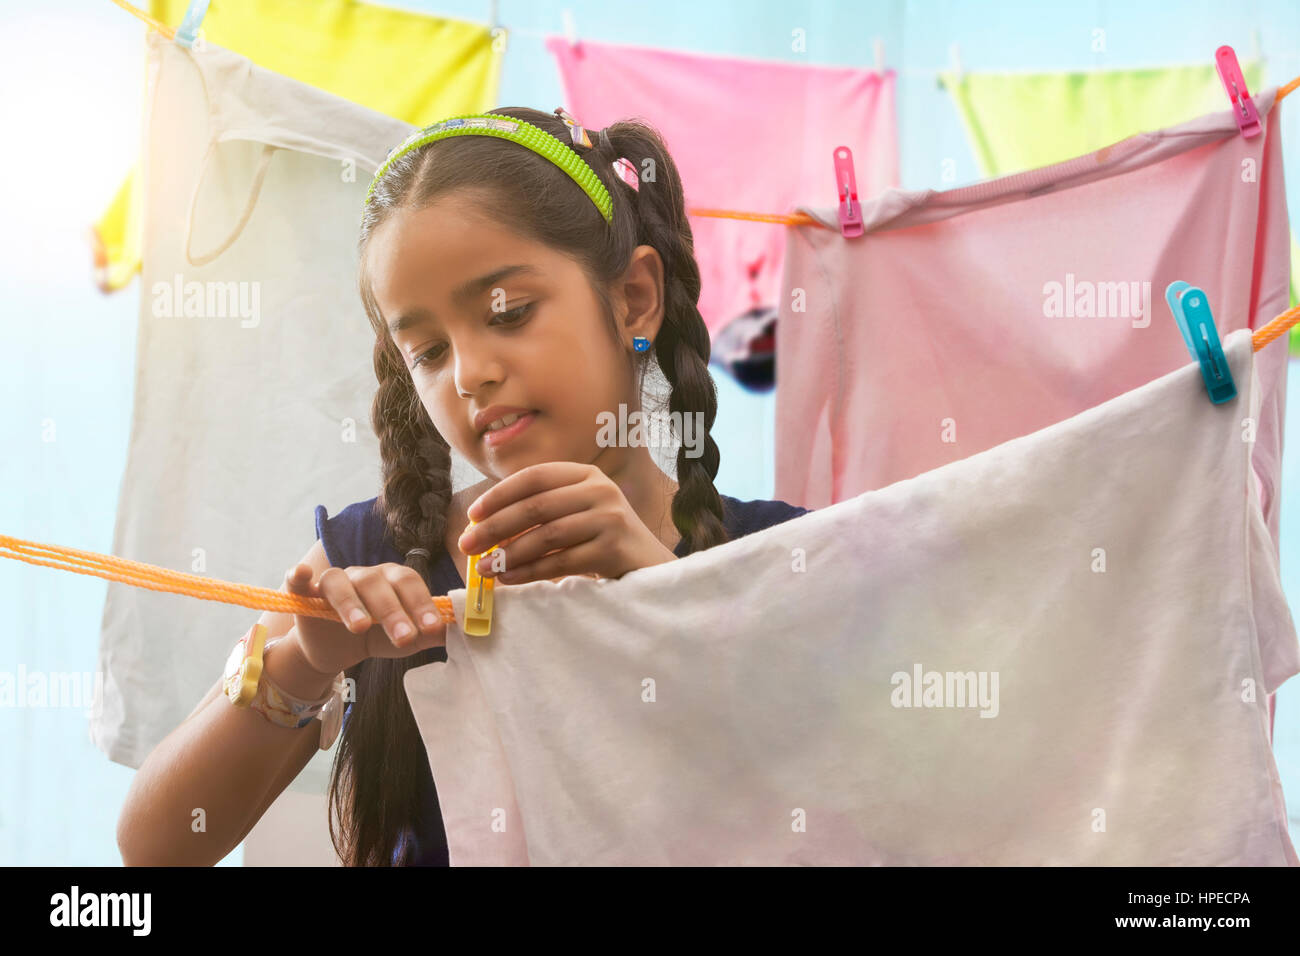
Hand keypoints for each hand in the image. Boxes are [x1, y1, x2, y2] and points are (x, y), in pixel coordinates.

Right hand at [284, 562, 447, 675]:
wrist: (338, 649)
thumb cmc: (377, 637)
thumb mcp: (406, 639)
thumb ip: (430, 633)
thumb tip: (459, 630)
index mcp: (392, 580)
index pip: (410, 583)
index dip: (421, 603)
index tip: (431, 627)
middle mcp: (364, 576)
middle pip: (377, 583)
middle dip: (393, 611)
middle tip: (404, 637)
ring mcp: (334, 582)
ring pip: (341, 583)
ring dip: (352, 603)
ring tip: (361, 628)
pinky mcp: (305, 593)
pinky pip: (298, 579)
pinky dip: (298, 575)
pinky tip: (301, 575)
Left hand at [456, 462, 676, 584]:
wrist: (650, 568)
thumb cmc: (603, 543)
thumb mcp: (577, 514)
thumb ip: (542, 512)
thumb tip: (484, 526)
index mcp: (586, 475)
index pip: (534, 477)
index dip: (499, 495)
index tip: (473, 515)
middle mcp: (600, 490)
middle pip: (536, 506)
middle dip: (495, 527)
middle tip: (467, 546)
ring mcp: (610, 518)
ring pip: (546, 535)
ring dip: (508, 553)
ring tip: (484, 569)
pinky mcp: (613, 548)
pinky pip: (561, 561)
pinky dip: (530, 571)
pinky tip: (510, 579)